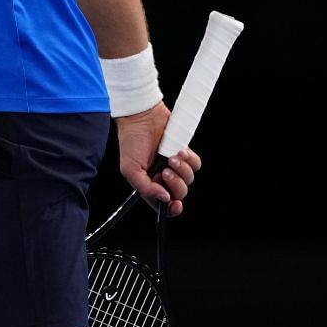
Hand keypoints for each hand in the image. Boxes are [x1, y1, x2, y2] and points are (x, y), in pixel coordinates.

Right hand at [115, 101, 200, 216]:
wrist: (142, 118)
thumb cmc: (131, 141)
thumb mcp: (131, 169)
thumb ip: (146, 188)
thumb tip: (163, 199)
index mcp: (150, 184)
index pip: (164, 205)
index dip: (172, 209)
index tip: (175, 204)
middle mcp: (164, 177)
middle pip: (179, 193)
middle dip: (175, 184)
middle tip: (165, 171)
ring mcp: (175, 165)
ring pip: (189, 179)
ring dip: (182, 170)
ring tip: (170, 157)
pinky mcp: (183, 153)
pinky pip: (195, 164)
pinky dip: (189, 160)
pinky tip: (179, 151)